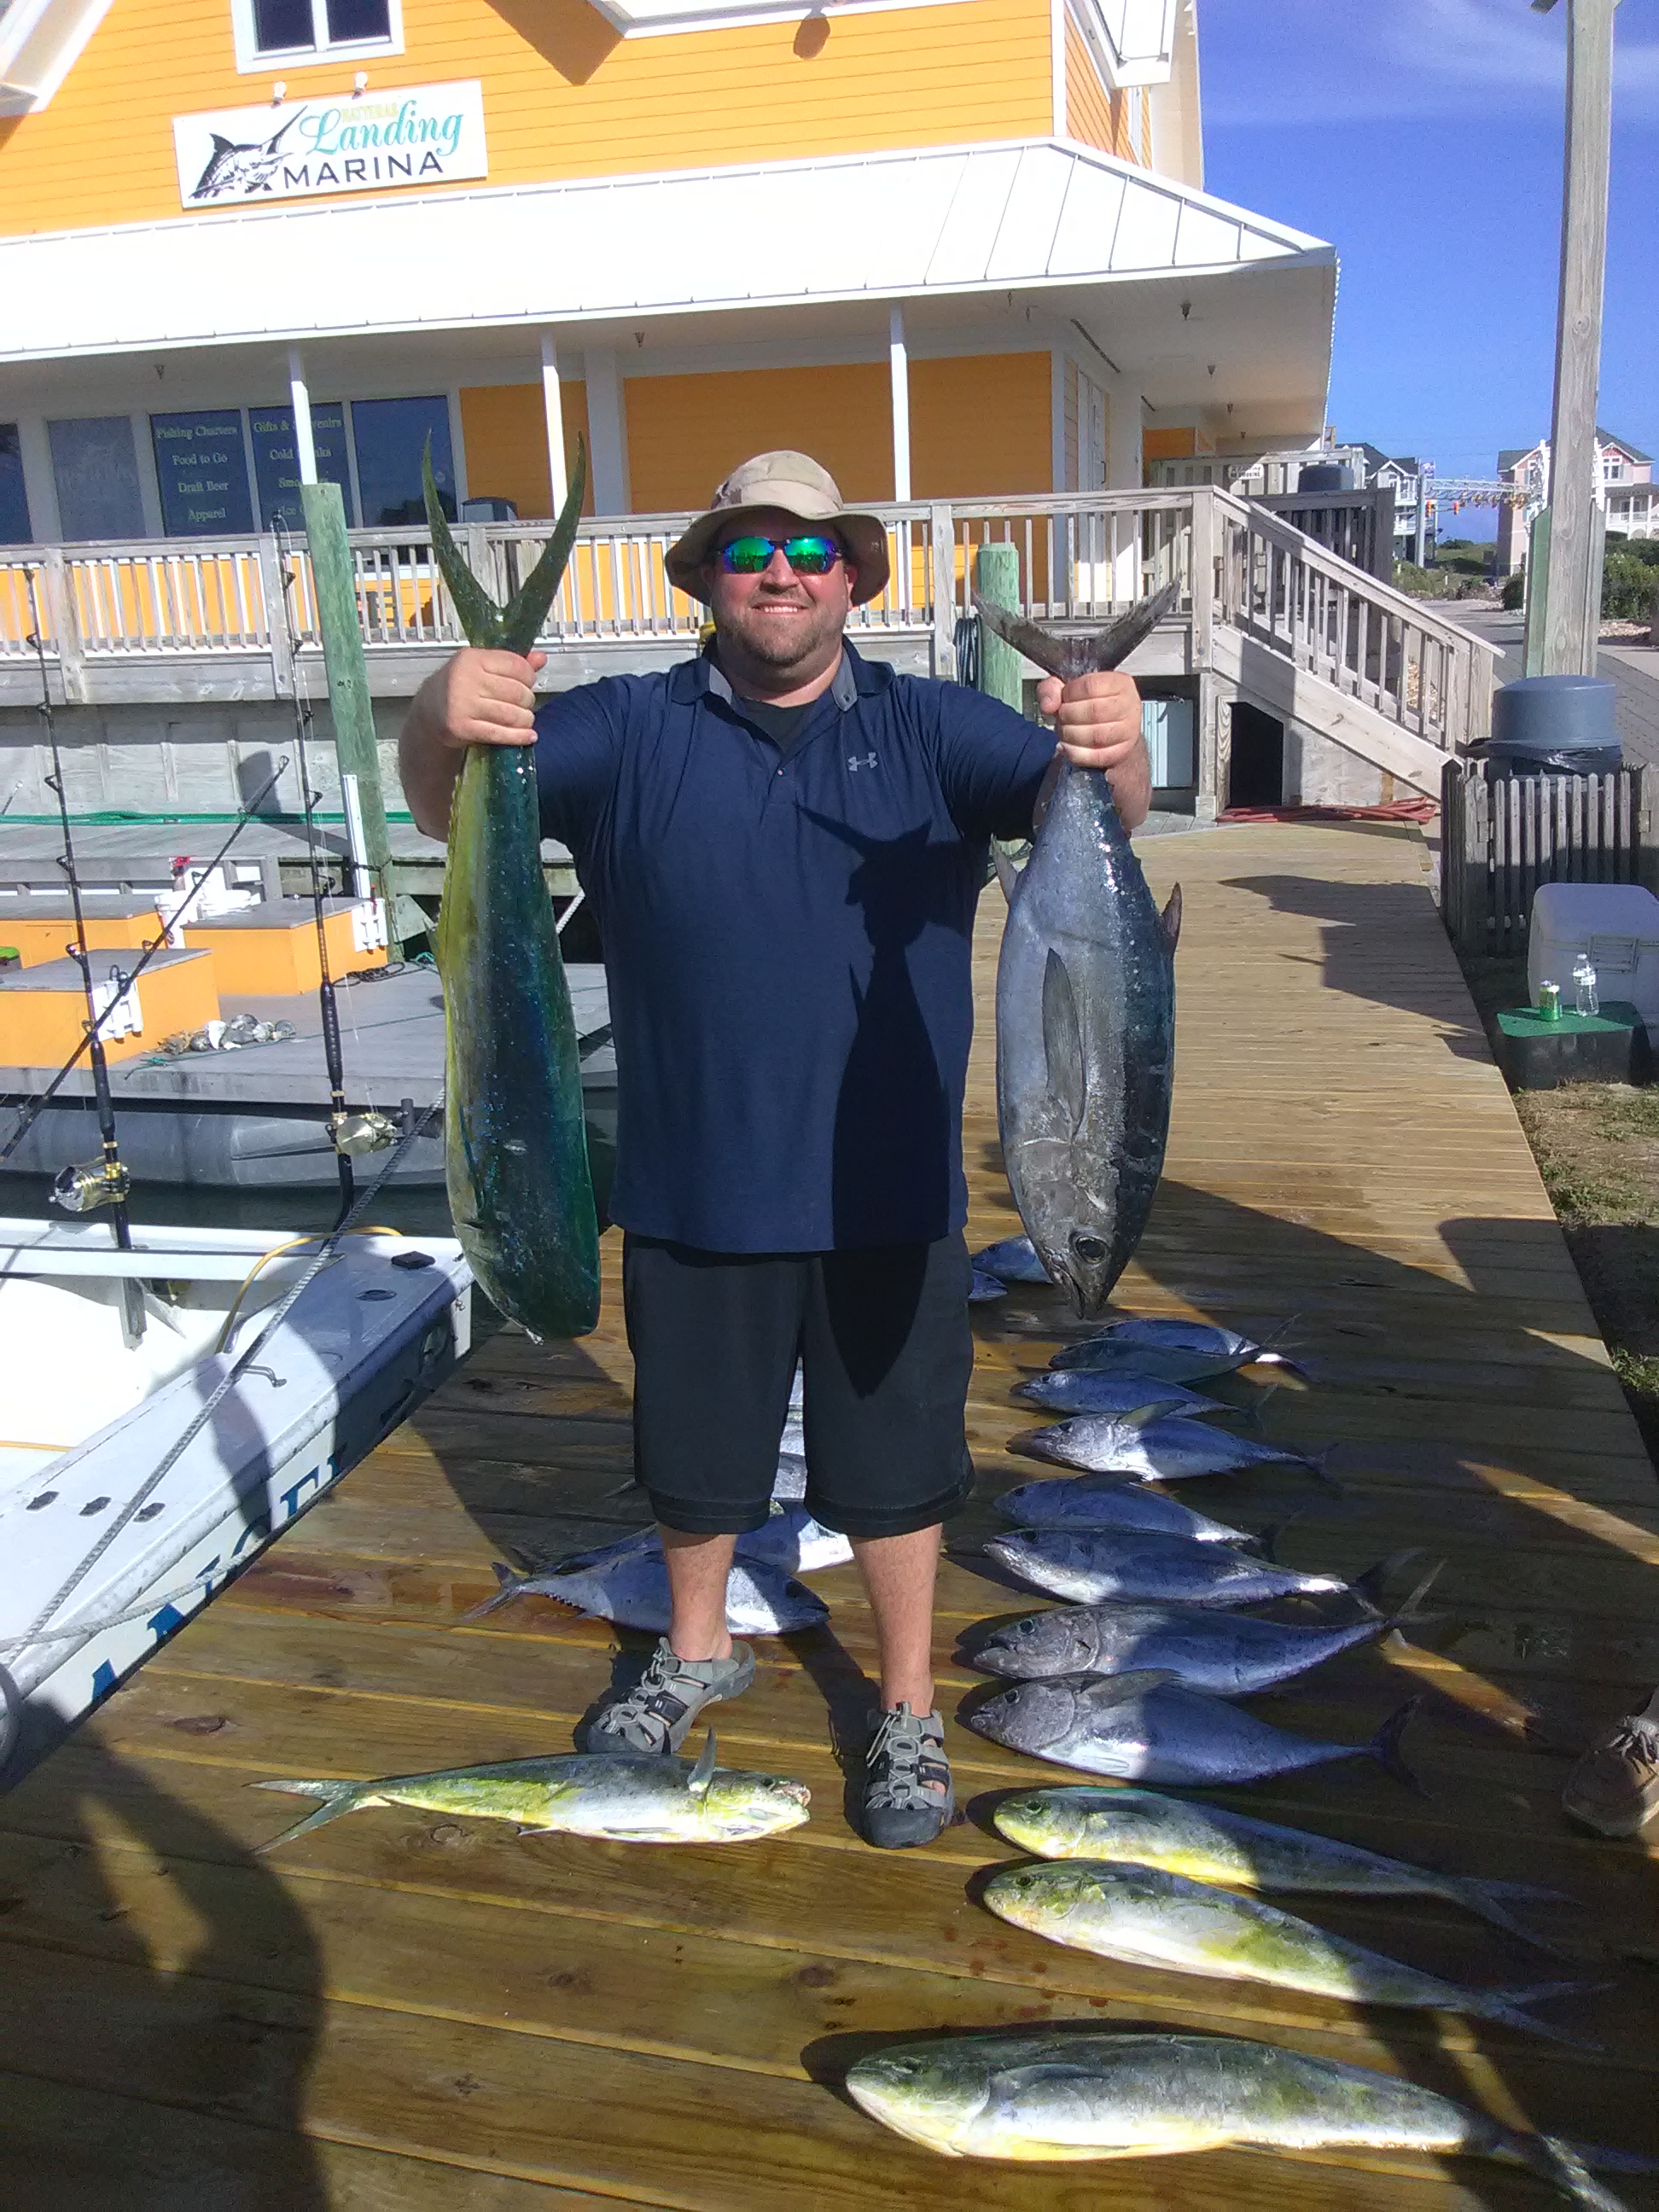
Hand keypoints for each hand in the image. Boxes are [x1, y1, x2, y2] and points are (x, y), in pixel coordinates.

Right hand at [417, 645, 546, 750]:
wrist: (428, 712)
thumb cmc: (459, 687)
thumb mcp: (481, 668)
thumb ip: (511, 663)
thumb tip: (542, 658)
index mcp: (472, 658)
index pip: (515, 665)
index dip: (529, 676)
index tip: (528, 684)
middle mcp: (466, 679)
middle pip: (516, 691)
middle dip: (527, 700)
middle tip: (524, 705)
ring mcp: (462, 705)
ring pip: (511, 714)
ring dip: (525, 719)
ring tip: (524, 720)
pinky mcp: (462, 728)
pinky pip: (499, 733)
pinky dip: (518, 736)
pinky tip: (529, 736)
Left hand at [1036, 669, 1142, 771]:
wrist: (1110, 732)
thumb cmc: (1088, 705)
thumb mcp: (1067, 690)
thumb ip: (1051, 690)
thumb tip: (1048, 706)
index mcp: (1119, 682)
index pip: (1091, 686)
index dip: (1069, 694)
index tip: (1064, 699)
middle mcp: (1130, 704)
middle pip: (1094, 711)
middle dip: (1068, 716)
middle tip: (1061, 718)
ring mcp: (1129, 730)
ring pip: (1095, 736)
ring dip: (1070, 735)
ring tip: (1064, 731)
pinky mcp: (1123, 751)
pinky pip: (1096, 756)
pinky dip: (1075, 753)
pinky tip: (1066, 747)